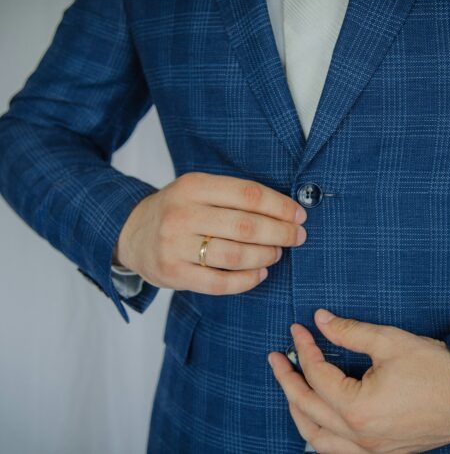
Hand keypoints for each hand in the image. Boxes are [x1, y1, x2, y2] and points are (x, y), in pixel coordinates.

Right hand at [113, 172, 306, 293]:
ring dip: (266, 255)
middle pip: (246, 226)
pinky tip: (260, 273)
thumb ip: (234, 196)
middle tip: (297, 237)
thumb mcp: (198, 190)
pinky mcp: (173, 274)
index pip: (248, 194)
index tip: (299, 215)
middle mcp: (182, 214)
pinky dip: (247, 280)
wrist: (131, 233)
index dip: (280, 206)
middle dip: (281, 232)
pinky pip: (220, 283)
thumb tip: (285, 210)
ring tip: (277, 253)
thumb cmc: (178, 210)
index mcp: (193, 186)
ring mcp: (175, 246)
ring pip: (235, 255)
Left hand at [268, 310, 449, 452]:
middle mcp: (360, 437)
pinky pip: (338, 453)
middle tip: (276, 358)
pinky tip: (317, 421)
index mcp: (359, 409)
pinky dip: (320, 437)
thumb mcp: (389, 342)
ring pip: (317, 440)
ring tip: (289, 388)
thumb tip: (320, 320)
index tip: (298, 328)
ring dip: (298, 412)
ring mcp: (372, 450)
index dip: (304, 348)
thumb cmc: (437, 368)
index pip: (317, 375)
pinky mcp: (384, 453)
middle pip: (308, 408)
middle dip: (287, 380)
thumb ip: (348, 332)